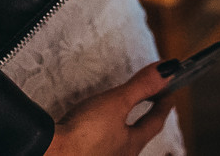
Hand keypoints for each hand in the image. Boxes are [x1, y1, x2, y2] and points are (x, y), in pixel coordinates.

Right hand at [44, 62, 173, 155]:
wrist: (50, 154)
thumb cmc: (84, 133)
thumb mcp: (116, 103)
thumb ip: (142, 86)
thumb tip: (168, 71)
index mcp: (131, 146)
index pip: (155, 123)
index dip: (164, 105)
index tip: (169, 92)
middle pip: (139, 137)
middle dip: (146, 120)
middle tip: (151, 103)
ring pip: (121, 144)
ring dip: (125, 130)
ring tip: (123, 117)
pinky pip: (102, 146)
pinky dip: (106, 135)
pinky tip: (95, 131)